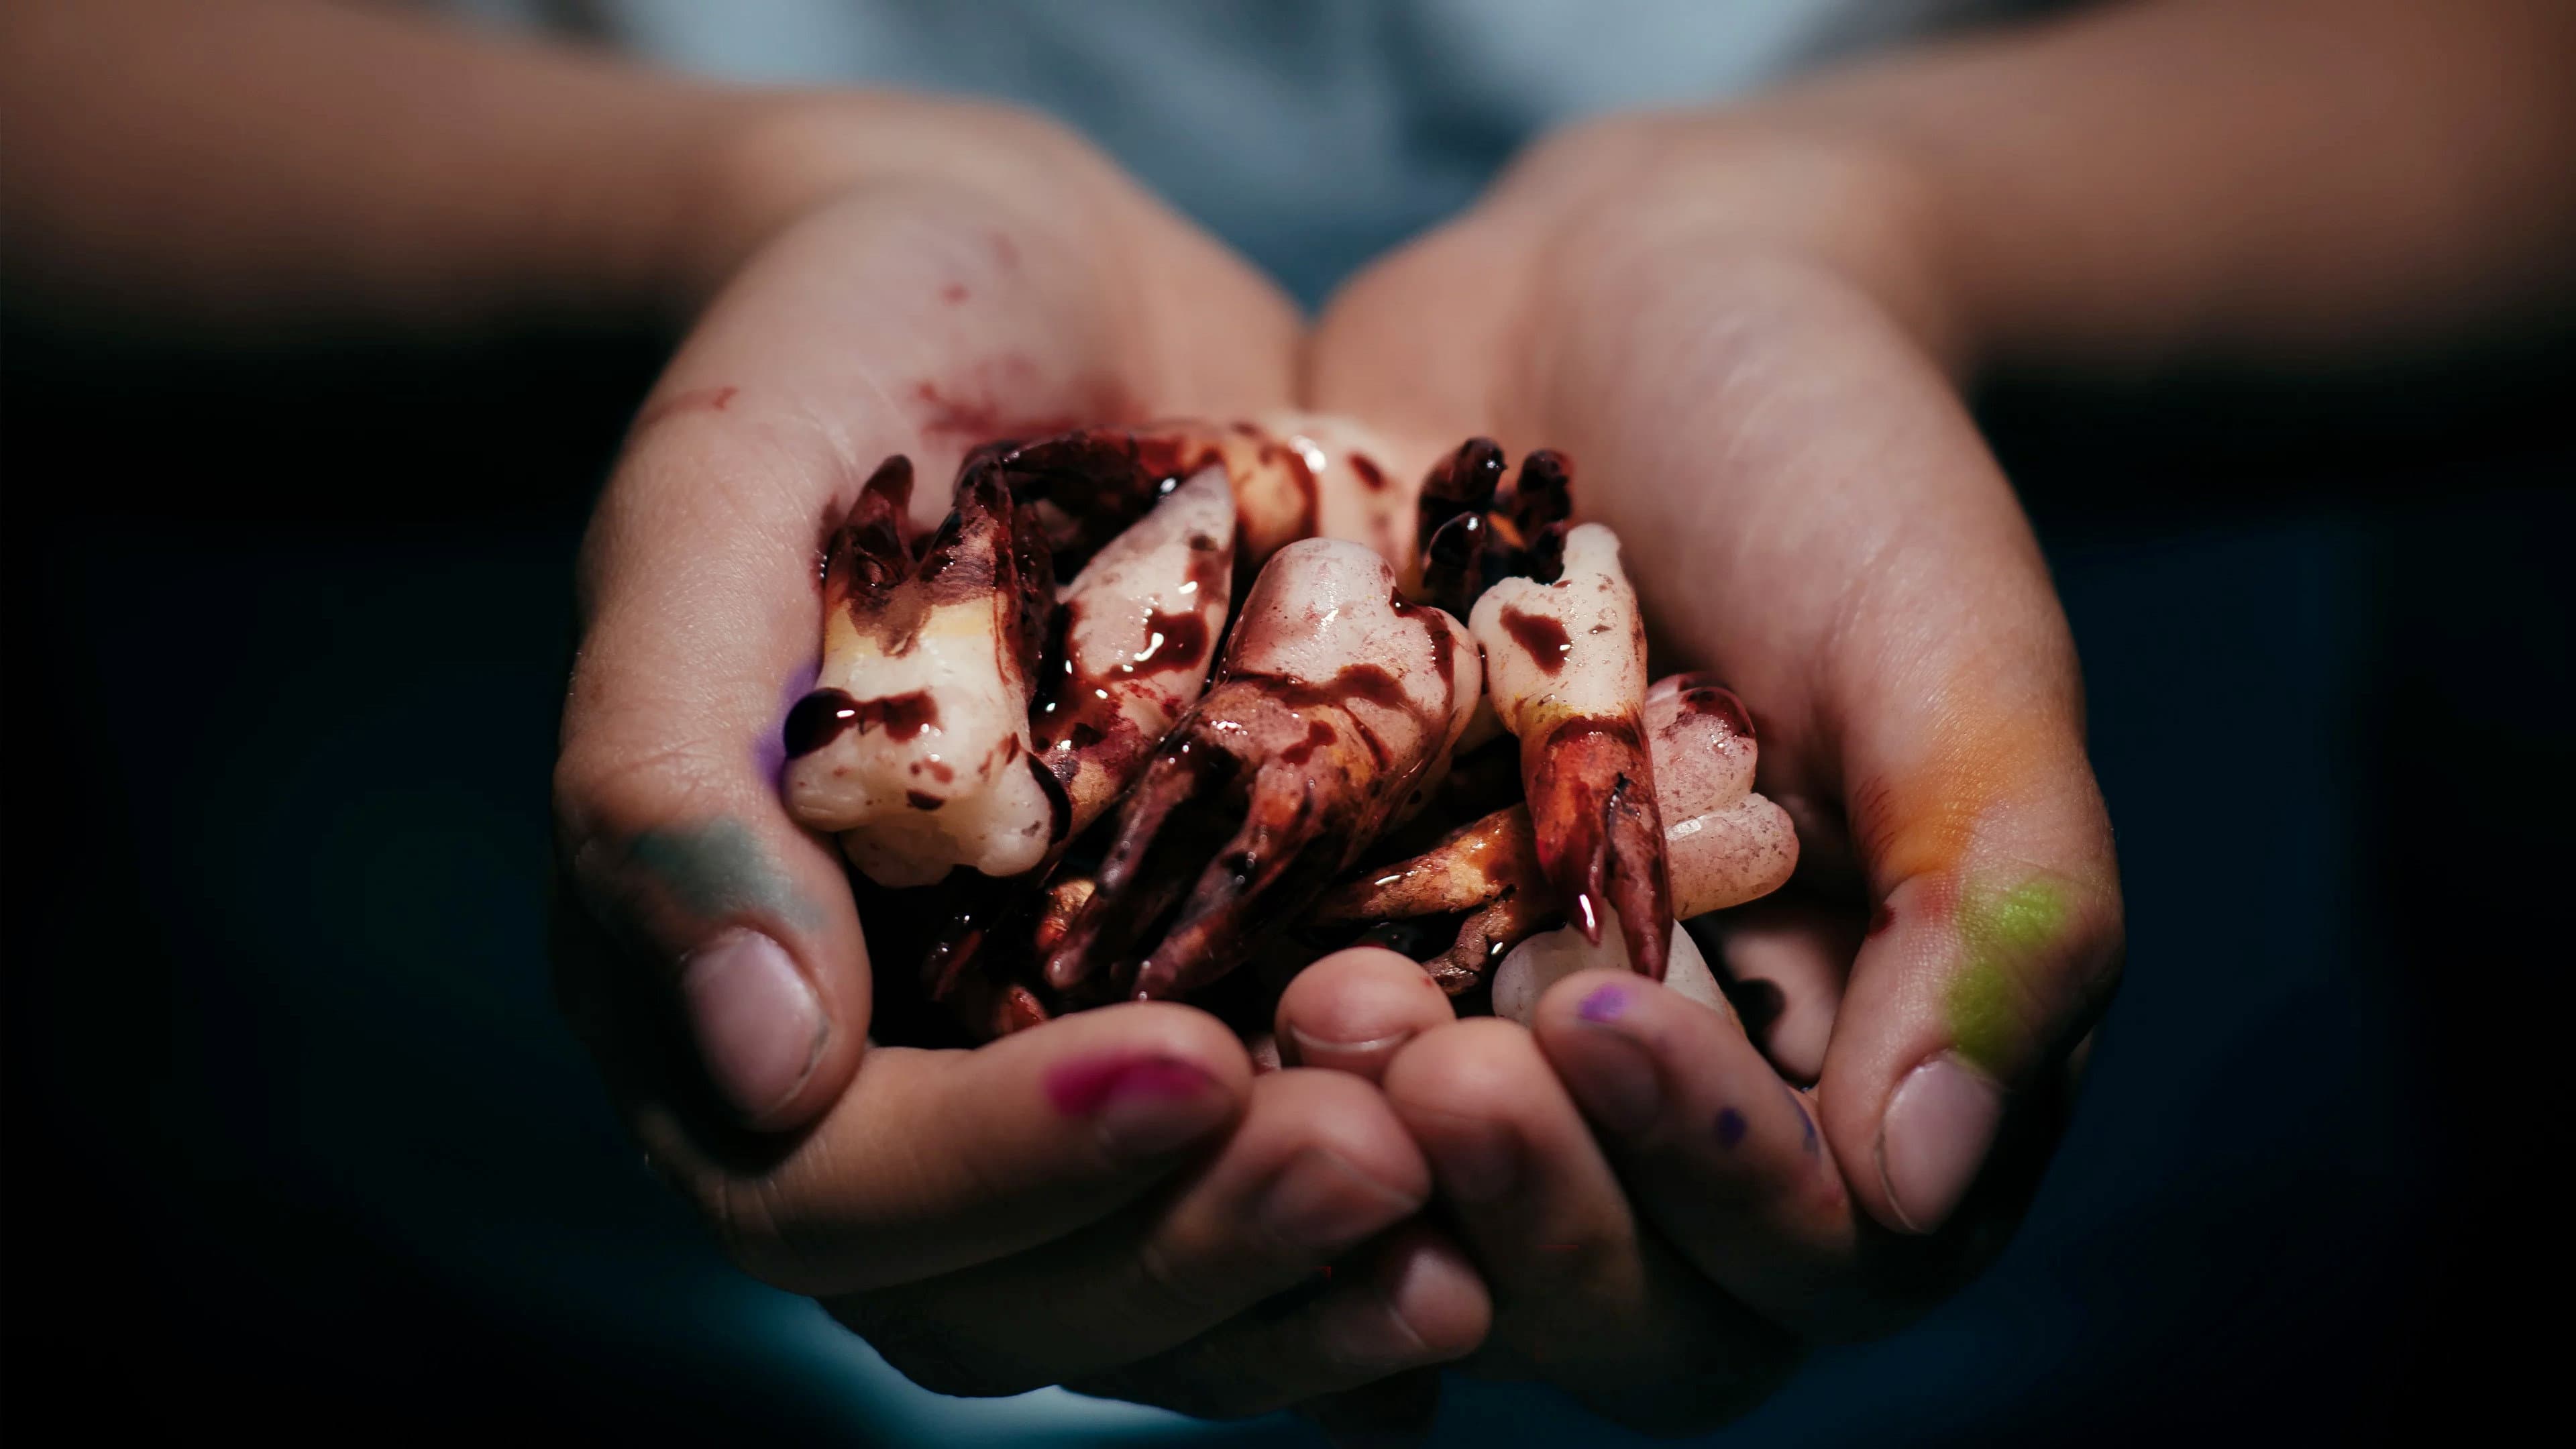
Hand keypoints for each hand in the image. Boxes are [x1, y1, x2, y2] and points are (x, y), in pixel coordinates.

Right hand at [551, 98, 1483, 1415]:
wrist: (1022, 280)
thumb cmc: (824, 369)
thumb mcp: (710, 524)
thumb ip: (675, 781)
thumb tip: (755, 1067)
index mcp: (739, 983)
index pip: (828, 1185)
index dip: (999, 1169)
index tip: (1181, 1070)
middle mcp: (904, 1062)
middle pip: (1025, 1282)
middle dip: (1199, 1246)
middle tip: (1381, 1163)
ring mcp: (1070, 1045)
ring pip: (1171, 1264)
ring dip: (1317, 1273)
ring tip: (1479, 1221)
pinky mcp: (1223, 989)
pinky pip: (1292, 1151)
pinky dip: (1398, 1201)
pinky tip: (1519, 1201)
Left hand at [1298, 113, 2124, 1428]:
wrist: (1629, 302)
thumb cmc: (1838, 466)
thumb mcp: (1955, 660)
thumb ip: (1995, 912)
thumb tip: (1925, 1188)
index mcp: (1859, 1071)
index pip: (1797, 1255)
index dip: (1699, 1185)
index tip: (1598, 1015)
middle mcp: (1671, 1102)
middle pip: (1602, 1298)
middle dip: (1513, 1197)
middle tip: (1420, 1049)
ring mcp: (1497, 1043)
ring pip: (1425, 1225)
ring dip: (1359, 1157)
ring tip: (1306, 998)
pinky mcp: (1348, 954)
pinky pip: (1282, 1079)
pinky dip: (1235, 1066)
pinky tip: (1163, 987)